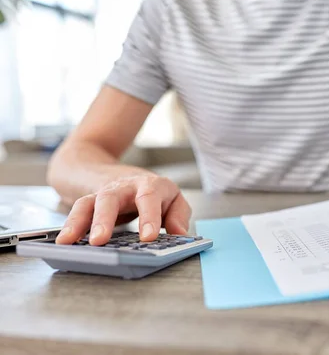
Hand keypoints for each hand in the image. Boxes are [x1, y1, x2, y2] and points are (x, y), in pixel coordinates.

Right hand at [55, 175, 190, 244]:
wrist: (114, 172)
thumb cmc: (150, 192)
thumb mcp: (172, 198)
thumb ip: (178, 215)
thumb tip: (179, 234)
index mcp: (150, 185)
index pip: (149, 197)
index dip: (148, 217)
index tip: (147, 238)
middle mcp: (124, 187)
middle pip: (111, 198)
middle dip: (104, 219)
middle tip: (99, 241)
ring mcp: (103, 194)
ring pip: (88, 203)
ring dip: (78, 222)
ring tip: (69, 242)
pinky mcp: (88, 202)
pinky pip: (76, 211)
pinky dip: (69, 226)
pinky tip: (63, 241)